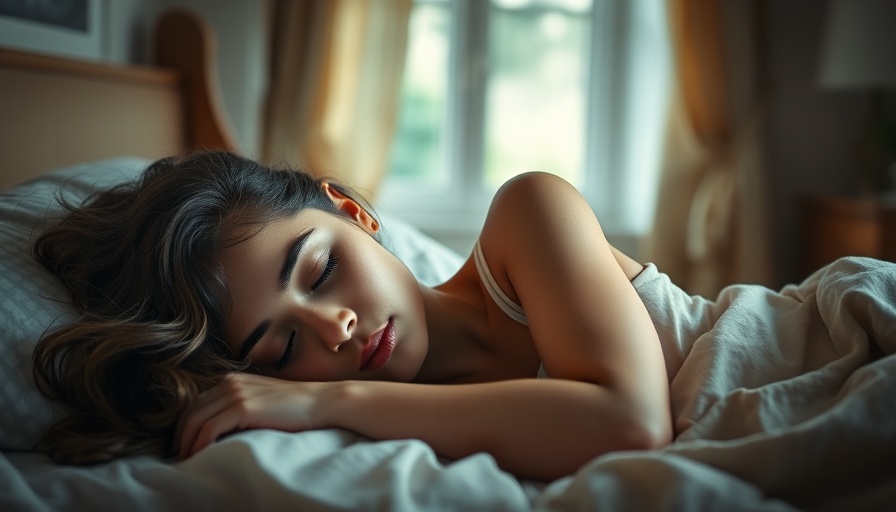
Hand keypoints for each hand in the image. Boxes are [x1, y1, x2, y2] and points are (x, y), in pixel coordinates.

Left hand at [175, 373, 329, 457]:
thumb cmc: (295, 407)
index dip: (185, 425)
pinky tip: (200, 455)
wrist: (320, 402)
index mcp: (233, 380)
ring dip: (186, 442)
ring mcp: (236, 393)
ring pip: (195, 420)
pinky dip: (199, 444)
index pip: (197, 403)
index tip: (185, 444)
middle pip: (190, 410)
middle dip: (180, 435)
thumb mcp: (261, 400)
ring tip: (187, 460)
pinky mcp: (243, 407)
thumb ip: (240, 405)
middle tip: (180, 456)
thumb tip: (221, 429)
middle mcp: (230, 383)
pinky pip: (209, 428)